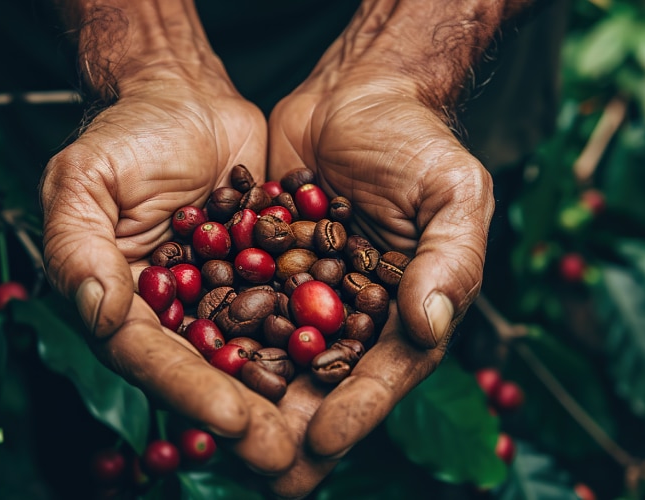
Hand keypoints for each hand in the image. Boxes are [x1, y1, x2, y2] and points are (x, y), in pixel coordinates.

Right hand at [40, 65, 295, 471]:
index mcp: (120, 302)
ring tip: (322, 429)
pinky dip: (314, 338)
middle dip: (244, 413)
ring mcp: (217, 296)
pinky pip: (286, 310)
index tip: (234, 419)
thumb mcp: (84, 181)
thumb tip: (100, 315)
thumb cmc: (124, 135)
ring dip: (284, 393)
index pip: (150, 357)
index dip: (190, 390)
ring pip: (251, 352)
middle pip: (204, 371)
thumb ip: (78, 248)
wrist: (183, 97)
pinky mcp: (260, 274)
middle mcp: (169, 312)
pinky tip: (349, 366)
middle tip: (284, 453)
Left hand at [264, 20, 494, 496]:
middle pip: (325, 384)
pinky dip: (219, 340)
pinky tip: (192, 367)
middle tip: (263, 470)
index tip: (322, 440)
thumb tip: (430, 323)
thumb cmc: (417, 143)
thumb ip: (450, 260)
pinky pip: (242, 312)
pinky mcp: (265, 272)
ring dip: (251, 399)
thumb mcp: (452, 195)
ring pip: (277, 359)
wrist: (356, 96)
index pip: (384, 372)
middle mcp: (355, 317)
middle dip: (295, 428)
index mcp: (407, 312)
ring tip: (221, 437)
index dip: (357, 409)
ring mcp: (307, 297)